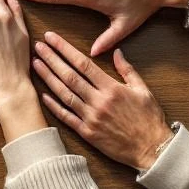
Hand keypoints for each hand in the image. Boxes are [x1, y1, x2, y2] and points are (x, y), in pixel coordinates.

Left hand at [33, 32, 170, 170]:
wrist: (152, 150)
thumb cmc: (149, 119)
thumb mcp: (143, 90)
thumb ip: (127, 70)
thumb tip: (116, 51)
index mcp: (111, 88)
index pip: (83, 63)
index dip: (64, 49)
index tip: (52, 38)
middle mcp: (98, 101)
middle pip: (69, 76)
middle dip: (51, 59)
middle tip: (38, 46)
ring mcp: (91, 118)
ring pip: (64, 94)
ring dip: (48, 78)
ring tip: (35, 64)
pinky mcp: (87, 133)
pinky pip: (66, 117)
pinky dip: (53, 106)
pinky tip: (42, 94)